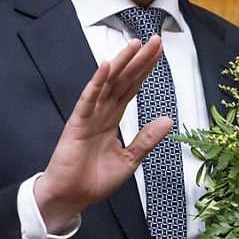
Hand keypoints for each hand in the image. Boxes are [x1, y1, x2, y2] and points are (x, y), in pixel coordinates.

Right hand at [33, 37, 172, 231]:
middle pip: (123, 80)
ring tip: (134, 44)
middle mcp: (101, 112)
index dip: (145, 69)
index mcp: (112, 119)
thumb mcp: (129, 160)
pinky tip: (105, 67)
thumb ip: (146, 139)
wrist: (70, 198)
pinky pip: (88, 100)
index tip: (158, 51)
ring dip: (121, 63)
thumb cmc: (93, 180)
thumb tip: (168, 120)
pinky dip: (96, 83)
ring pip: (107, 84)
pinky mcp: (77, 124)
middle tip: (154, 39)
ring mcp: (89, 116)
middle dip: (139, 60)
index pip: (132, 87)